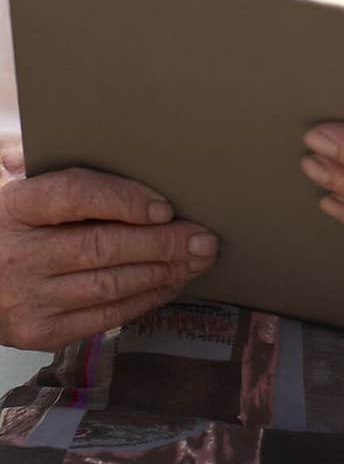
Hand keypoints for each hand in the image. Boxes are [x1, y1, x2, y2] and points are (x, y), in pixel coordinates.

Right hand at [0, 167, 218, 350]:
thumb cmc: (2, 219)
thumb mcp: (5, 177)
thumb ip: (37, 154)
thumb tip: (94, 130)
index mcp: (13, 206)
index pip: (73, 196)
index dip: (123, 199)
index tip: (164, 206)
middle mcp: (18, 255)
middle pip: (102, 247)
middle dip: (162, 243)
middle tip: (203, 237)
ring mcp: (28, 299)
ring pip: (110, 285)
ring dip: (162, 272)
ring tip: (196, 259)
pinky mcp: (40, 332)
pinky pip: (104, 317)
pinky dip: (144, 300)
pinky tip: (169, 283)